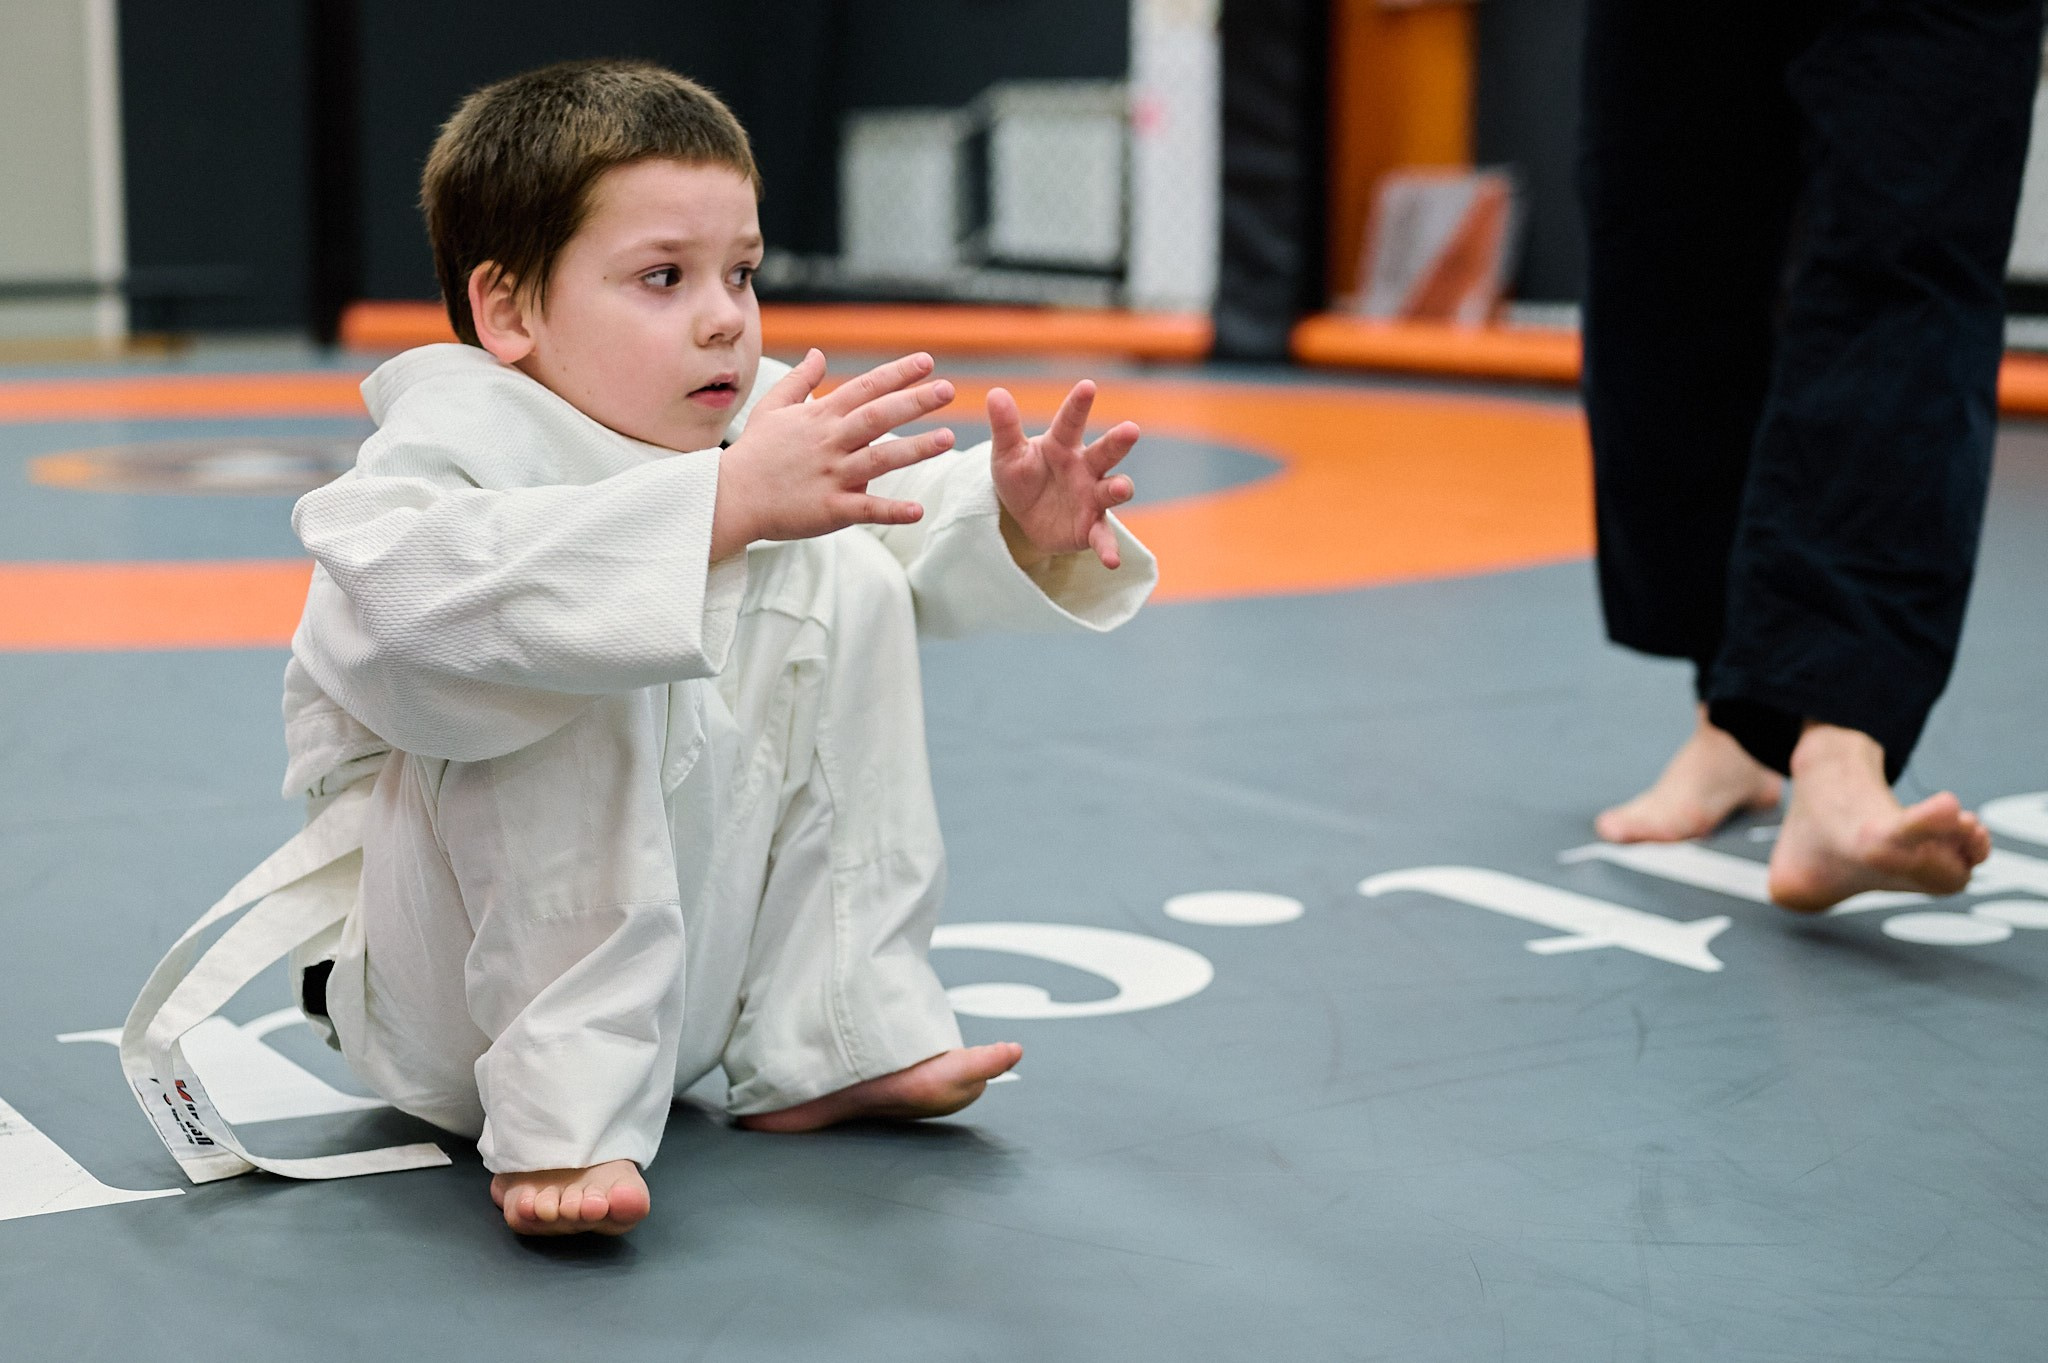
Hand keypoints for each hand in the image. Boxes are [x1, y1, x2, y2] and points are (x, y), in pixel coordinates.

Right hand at [711, 350, 956, 558]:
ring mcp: (832, 475)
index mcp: (820, 417)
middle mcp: (830, 442)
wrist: (729, 497)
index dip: (896, 374)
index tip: (927, 362)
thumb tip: (818, 353)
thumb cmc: (753, 453)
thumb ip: (800, 381)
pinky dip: (893, 511)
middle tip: (948, 389)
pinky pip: (867, 509)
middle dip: (915, 401)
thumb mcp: (772, 408)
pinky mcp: (830, 508)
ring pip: (880, 459)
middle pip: (878, 416)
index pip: (865, 388)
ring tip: (948, 439)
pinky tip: (919, 510)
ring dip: (915, 449)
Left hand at [988, 381, 1138, 570]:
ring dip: (1119, 489)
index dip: (1079, 404)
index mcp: (1062, 445)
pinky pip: (1103, 537)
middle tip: (1131, 429)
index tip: (1087, 386)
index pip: (1070, 422)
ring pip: (1112, 490)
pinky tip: (1111, 561)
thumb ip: (1005, 427)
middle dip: (1118, 441)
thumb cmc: (1021, 476)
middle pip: (1104, 451)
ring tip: (1121, 488)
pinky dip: (1108, 548)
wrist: (1024, 517)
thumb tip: (996, 392)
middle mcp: (1085, 468)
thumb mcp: (1006, 455)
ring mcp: (1092, 497)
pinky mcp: (1091, 527)